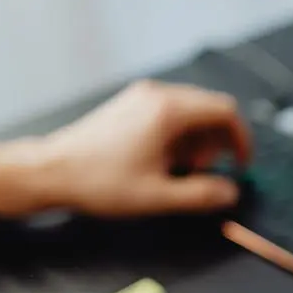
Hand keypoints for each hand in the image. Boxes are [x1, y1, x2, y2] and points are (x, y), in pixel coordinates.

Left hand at [41, 79, 251, 216]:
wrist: (51, 171)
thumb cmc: (99, 183)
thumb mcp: (158, 197)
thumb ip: (202, 195)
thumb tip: (231, 193)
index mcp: (168, 112)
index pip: (225, 112)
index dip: (241, 140)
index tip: (240, 165)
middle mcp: (157, 95)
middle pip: (210, 110)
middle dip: (216, 144)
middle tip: (200, 174)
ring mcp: (142, 97)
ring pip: (191, 112)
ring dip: (197, 142)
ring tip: (179, 171)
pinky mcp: (131, 104)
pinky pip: (170, 113)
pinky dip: (178, 136)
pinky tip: (163, 161)